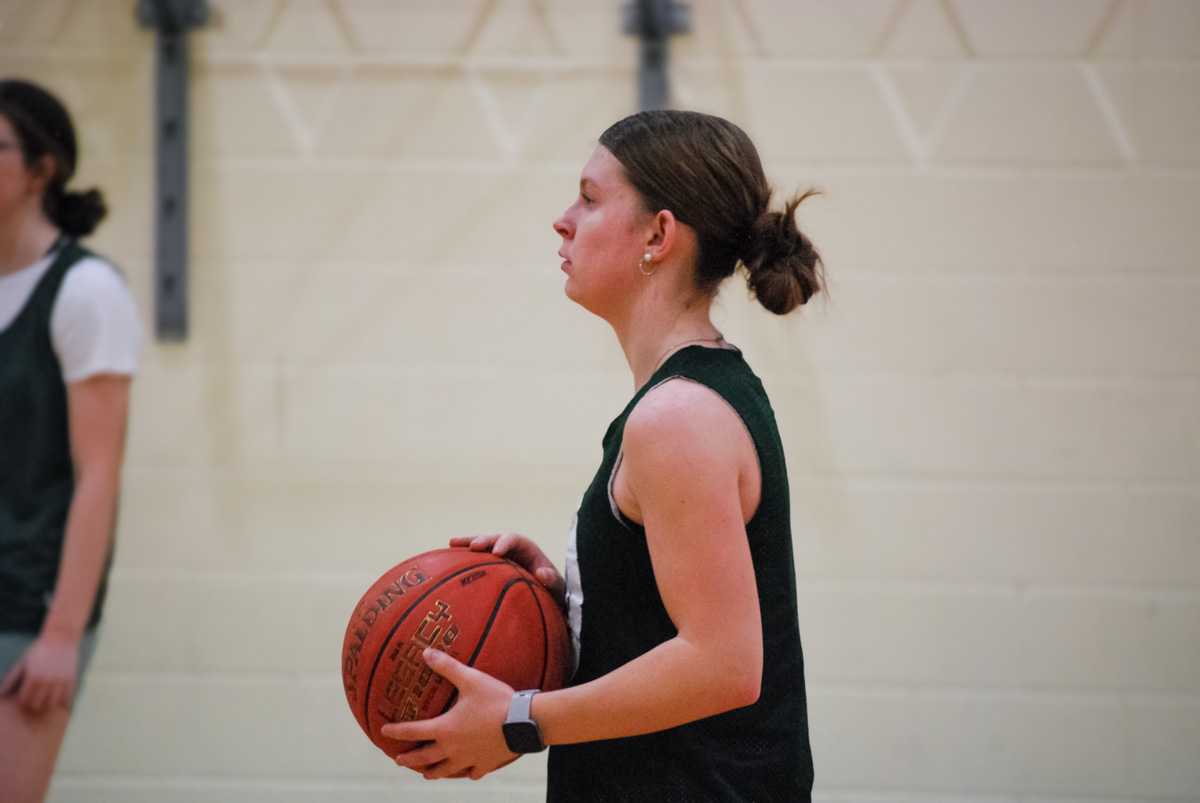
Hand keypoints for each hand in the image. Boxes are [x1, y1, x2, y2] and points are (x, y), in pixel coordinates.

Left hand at [0, 631, 79, 713]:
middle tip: (34, 698)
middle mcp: (46, 681)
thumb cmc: (39, 649)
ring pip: (51, 704)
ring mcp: (60, 681)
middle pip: (37, 704)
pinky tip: (56, 698)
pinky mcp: (70, 679)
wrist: (61, 637)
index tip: (24, 696)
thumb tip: (0, 695)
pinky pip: (65, 698)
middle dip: (33, 704)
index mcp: (32, 676)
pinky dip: (60, 701)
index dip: (22, 700)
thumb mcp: (23, 662)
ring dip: (46, 705)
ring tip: (45, 699)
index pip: (24, 699)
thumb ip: (11, 679)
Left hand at [382, 648, 519, 779]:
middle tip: (399, 760)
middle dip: (409, 759)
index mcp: (445, 729)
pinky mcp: (485, 764)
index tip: (384, 731)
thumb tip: (425, 652)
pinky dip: (466, 772)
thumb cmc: (495, 699)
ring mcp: (469, 759)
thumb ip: (446, 666)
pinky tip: (467, 771)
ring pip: (445, 771)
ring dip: (432, 771)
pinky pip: (472, 772)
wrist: (524, 722)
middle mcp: (453, 748)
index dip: (396, 731)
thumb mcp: (470, 679)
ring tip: (426, 772)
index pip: (413, 731)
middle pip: (424, 759)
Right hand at [450, 533, 565, 602]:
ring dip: (469, 544)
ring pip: (483, 548)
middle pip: (496, 539)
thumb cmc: (552, 595)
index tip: (496, 552)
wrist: (546, 603)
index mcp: (529, 551)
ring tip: (452, 543)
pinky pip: (476, 561)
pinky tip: (447, 559)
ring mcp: (500, 559)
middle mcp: (513, 550)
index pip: (516, 540)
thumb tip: (542, 573)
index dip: (506, 542)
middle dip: (484, 540)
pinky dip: (463, 559)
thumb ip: (552, 581)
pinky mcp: (490, 569)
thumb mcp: (557, 589)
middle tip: (473, 547)